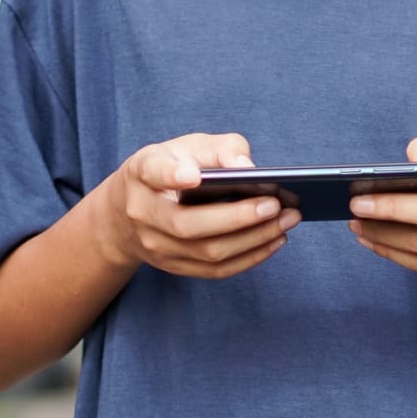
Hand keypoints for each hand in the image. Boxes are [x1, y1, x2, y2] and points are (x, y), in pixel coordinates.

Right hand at [102, 132, 297, 277]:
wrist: (128, 210)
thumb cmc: (172, 168)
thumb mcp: (188, 147)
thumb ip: (220, 149)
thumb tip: (247, 168)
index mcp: (143, 173)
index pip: (153, 172)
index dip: (171, 175)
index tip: (193, 176)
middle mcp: (143, 214)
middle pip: (187, 225)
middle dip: (237, 217)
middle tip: (276, 205)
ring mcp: (156, 247)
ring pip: (207, 252)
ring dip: (254, 239)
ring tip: (288, 220)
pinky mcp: (174, 266)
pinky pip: (215, 270)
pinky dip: (250, 257)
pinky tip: (275, 239)